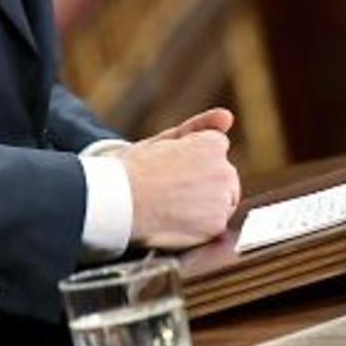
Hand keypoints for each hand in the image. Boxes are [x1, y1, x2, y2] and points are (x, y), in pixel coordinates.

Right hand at [121, 113, 240, 250]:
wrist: (117, 201)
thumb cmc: (135, 168)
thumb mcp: (165, 139)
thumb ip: (200, 127)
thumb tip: (228, 117)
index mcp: (213, 145)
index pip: (217, 152)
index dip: (192, 162)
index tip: (172, 170)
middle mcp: (224, 170)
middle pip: (225, 179)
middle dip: (206, 184)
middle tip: (171, 191)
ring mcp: (222, 199)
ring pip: (223, 203)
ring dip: (205, 206)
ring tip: (173, 207)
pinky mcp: (216, 225)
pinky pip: (216, 226)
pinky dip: (200, 228)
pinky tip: (176, 222)